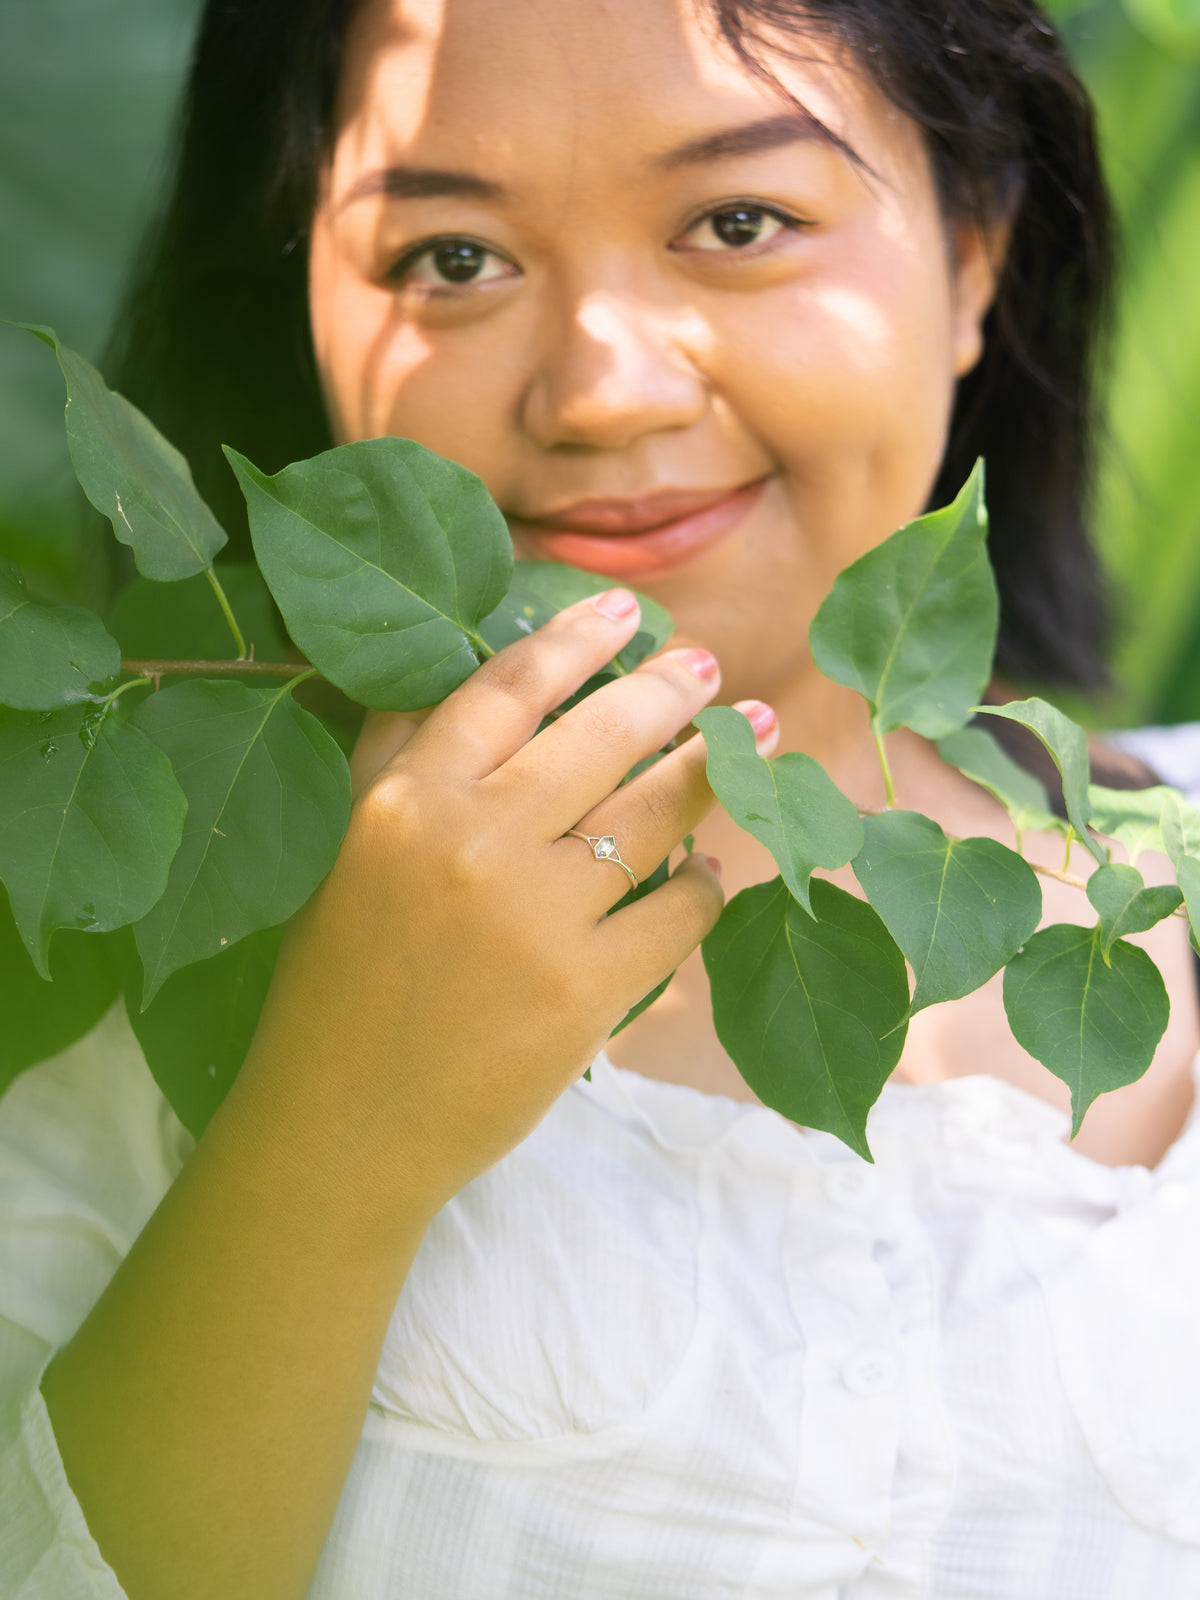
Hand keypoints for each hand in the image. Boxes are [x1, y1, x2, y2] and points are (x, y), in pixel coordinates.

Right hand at [240, 588, 756, 1218]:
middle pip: (599, 737)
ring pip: (654, 814)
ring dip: (715, 769)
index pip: (506, 689)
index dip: (574, 638)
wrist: (342, 1128)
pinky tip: (711, 872)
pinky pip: (678, 913)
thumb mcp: (345, 851)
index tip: (624, 609)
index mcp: (404, 801)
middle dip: (668, 690)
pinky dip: (705, 887)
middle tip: (708, 665)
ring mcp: (536, 917)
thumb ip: (398, 758)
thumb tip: (469, 670)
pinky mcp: (587, 991)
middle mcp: (472, 842)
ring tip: (754, 739)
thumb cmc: (337, 986)